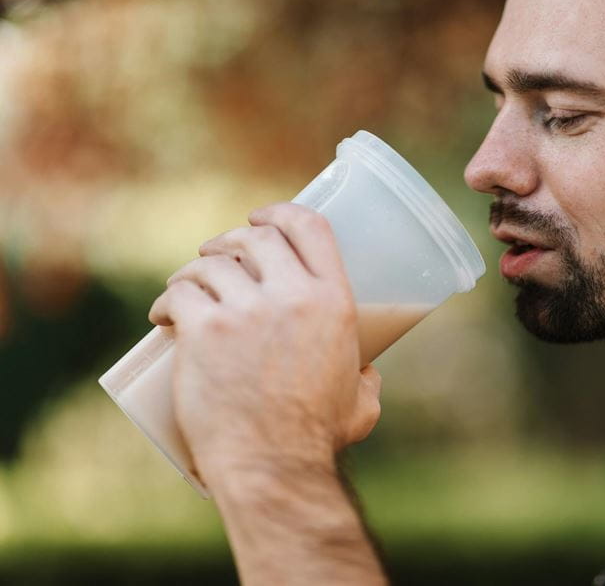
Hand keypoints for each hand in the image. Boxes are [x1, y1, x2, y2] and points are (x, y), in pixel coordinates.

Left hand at [148, 203, 382, 485]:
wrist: (274, 464)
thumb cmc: (317, 438)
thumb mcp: (363, 401)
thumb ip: (369, 380)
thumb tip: (367, 372)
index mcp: (334, 302)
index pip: (310, 226)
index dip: (281, 212)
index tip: (260, 217)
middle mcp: (293, 296)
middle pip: (256, 237)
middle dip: (231, 240)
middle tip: (217, 258)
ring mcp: (246, 311)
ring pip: (211, 264)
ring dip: (194, 270)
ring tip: (186, 288)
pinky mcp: (205, 331)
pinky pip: (179, 294)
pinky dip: (168, 300)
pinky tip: (163, 315)